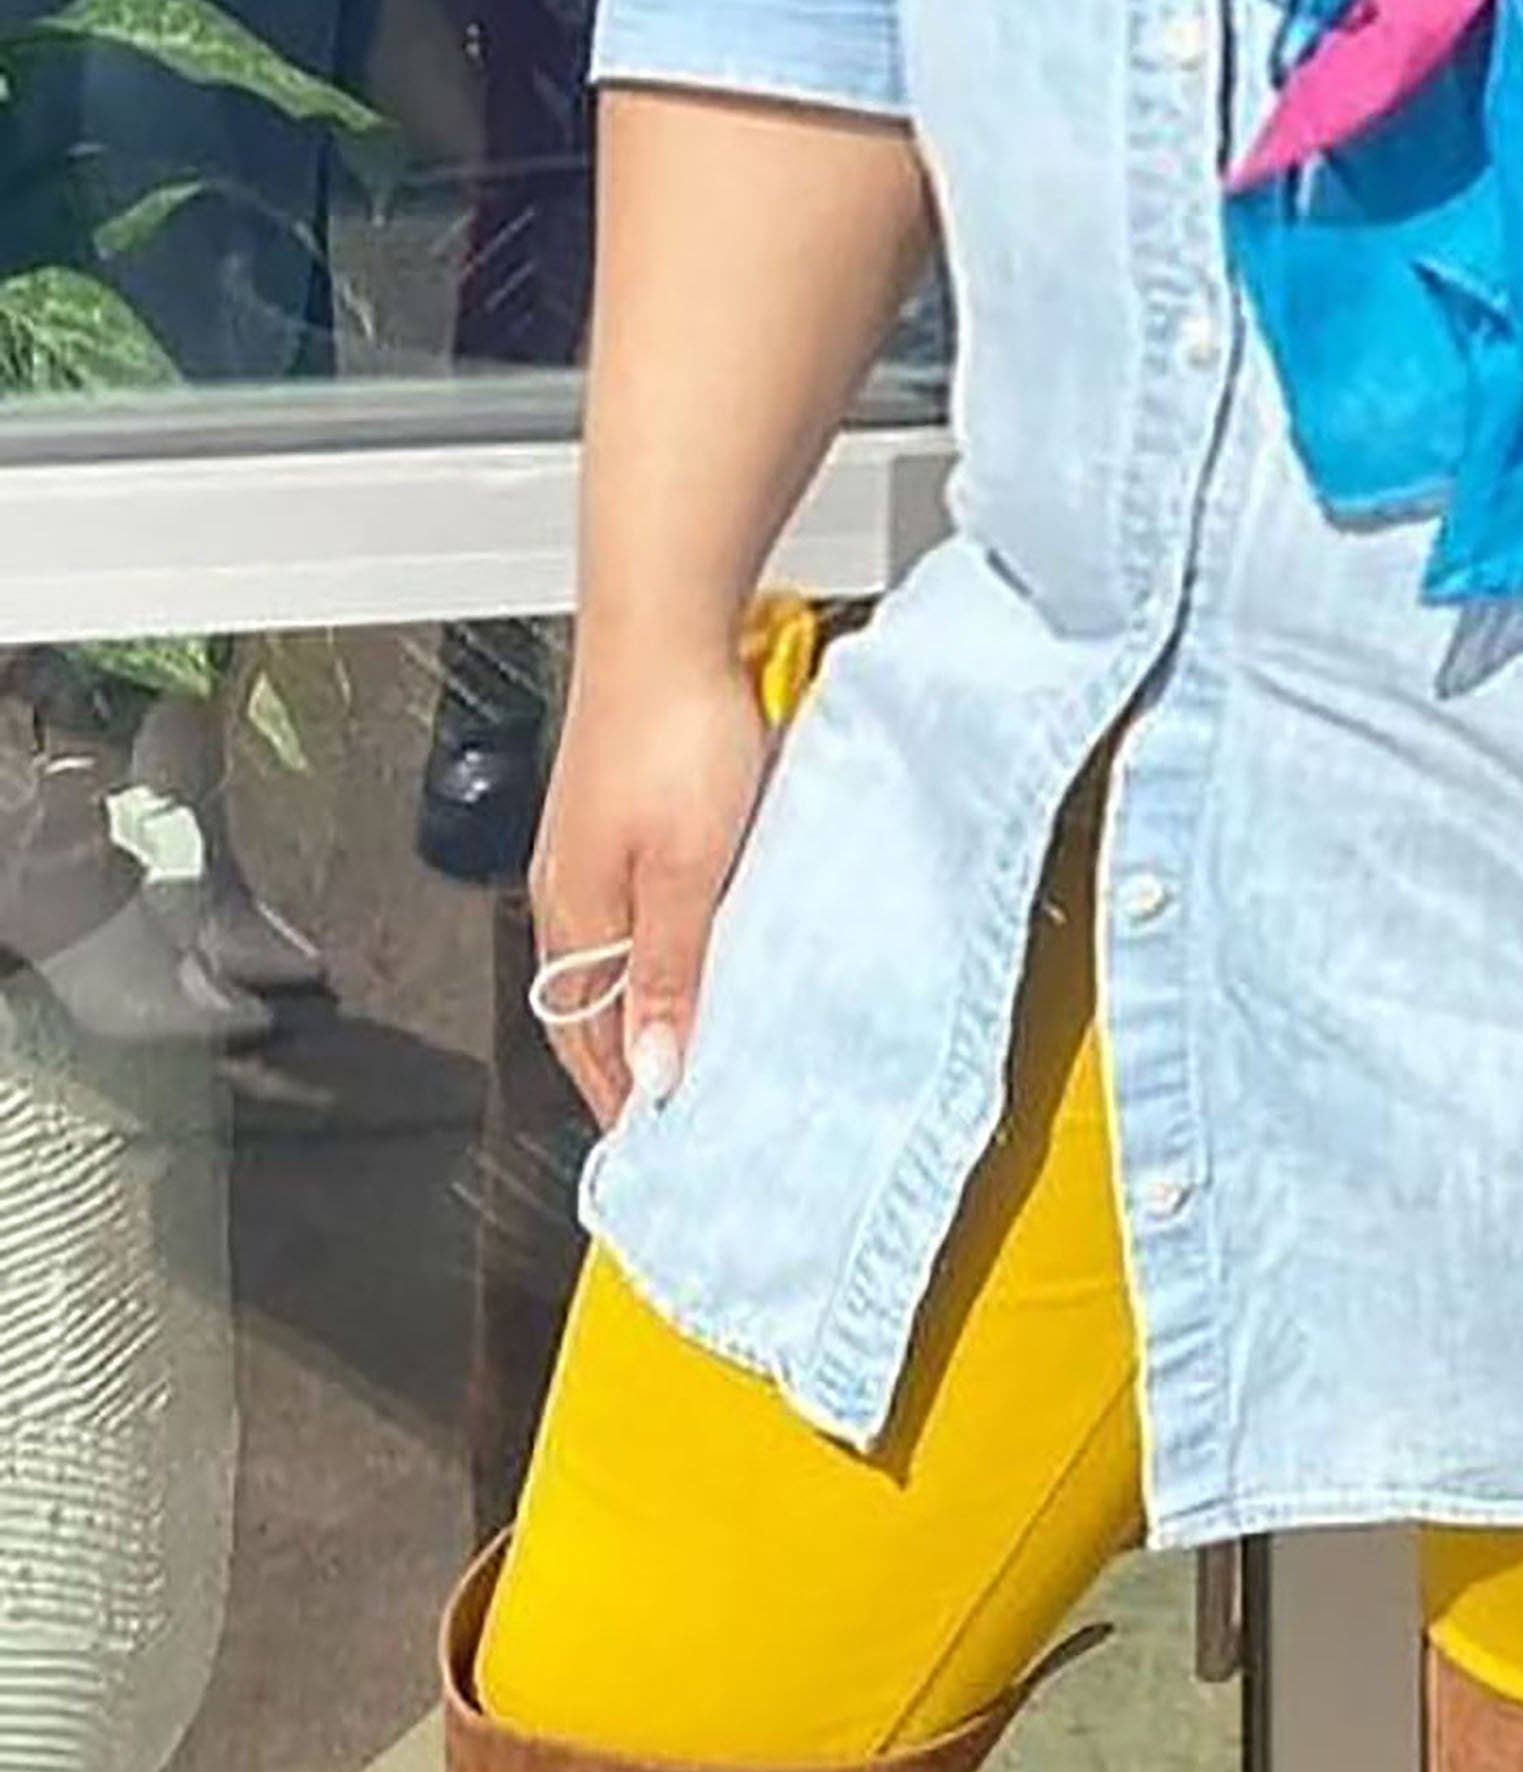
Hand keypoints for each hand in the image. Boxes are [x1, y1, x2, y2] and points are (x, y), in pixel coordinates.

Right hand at [528, 629, 776, 1133]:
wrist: (668, 623)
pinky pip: (639, 908)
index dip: (623, 1097)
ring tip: (693, 1044)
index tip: (653, 1148)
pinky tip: (700, 945)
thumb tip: (657, 1072)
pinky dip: (664, 949)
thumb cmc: (674, 732)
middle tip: (671, 1115)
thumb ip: (673, 974)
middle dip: (629, 1063)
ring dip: (649, 1006)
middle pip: (595, 1004)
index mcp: (577, 915)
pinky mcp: (627, 810)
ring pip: (617, 956)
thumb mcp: (687, 875)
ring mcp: (596, 846)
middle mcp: (573, 887)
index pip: (589, 1040)